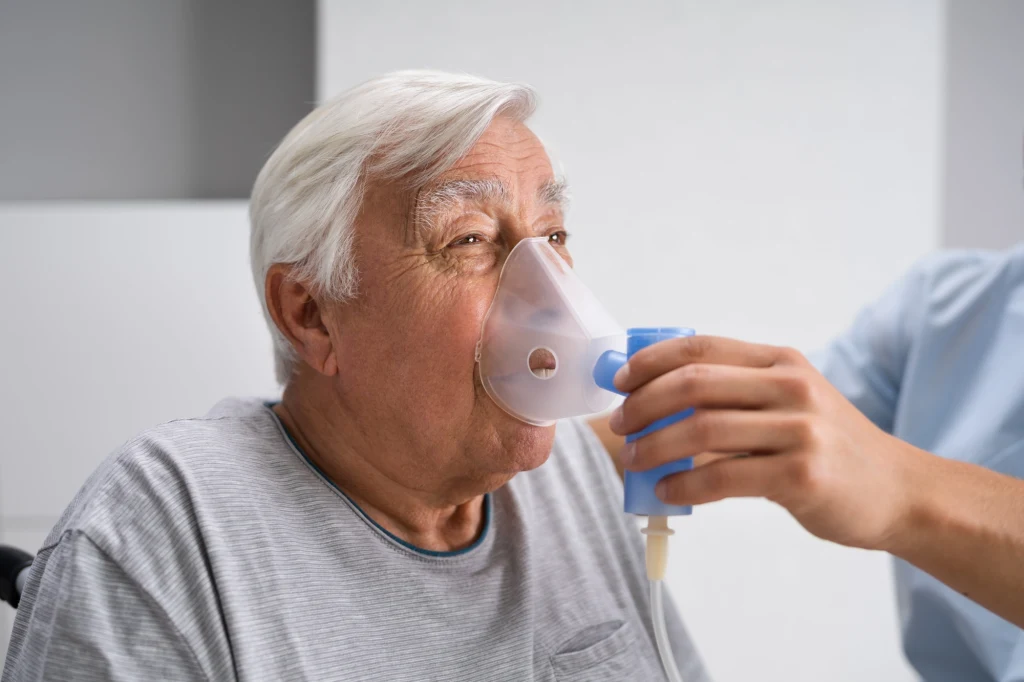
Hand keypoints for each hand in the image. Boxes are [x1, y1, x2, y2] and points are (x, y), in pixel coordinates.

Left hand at [608, 336, 927, 550]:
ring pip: (701, 430)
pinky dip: (683, 484)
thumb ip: (737, 394)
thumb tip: (655, 403)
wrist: (899, 490)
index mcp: (780, 361)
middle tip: (619, 426)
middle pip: (692, 385)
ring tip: (634, 460)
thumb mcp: (791, 401)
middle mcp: (790, 386)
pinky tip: (666, 490)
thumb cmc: (830, 446)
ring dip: (654, 446)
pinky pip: (722, 477)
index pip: (699, 349)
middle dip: (642, 404)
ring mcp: (799, 430)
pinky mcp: (801, 475)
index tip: (619, 382)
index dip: (649, 362)